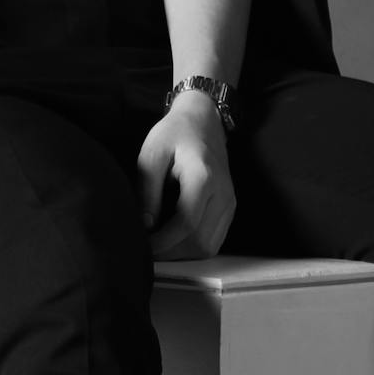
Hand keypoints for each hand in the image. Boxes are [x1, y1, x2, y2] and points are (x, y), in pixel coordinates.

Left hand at [137, 95, 235, 259]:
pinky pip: (214, 240)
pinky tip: (174, 240)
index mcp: (203, 176)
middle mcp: (223, 193)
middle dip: (171, 253)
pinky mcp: (230, 208)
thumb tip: (146, 225)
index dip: (163, 242)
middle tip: (146, 250)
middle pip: (200, 241)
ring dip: (182, 254)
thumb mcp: (152, 154)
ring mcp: (230, 202)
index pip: (187, 223)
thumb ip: (148, 190)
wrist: (204, 120)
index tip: (143, 246)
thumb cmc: (174, 134)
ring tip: (158, 247)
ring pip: (209, 246)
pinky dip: (193, 247)